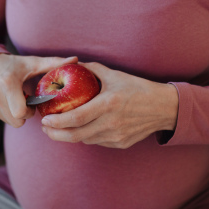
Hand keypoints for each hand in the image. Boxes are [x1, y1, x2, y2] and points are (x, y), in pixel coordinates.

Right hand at [0, 54, 77, 127]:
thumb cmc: (14, 64)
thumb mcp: (32, 63)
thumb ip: (53, 63)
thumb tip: (76, 60)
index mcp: (7, 83)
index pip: (21, 113)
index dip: (30, 111)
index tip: (32, 101)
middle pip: (16, 121)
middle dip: (24, 115)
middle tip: (26, 101)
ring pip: (9, 122)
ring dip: (16, 114)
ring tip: (16, 98)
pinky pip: (1, 119)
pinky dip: (7, 112)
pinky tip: (7, 100)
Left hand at [40, 62, 178, 148]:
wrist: (164, 108)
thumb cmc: (138, 88)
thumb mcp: (115, 75)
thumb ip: (92, 69)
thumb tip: (71, 64)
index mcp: (109, 104)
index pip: (76, 118)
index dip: (57, 121)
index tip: (44, 119)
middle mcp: (112, 123)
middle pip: (76, 135)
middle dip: (55, 134)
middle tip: (45, 128)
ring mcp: (116, 136)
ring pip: (85, 140)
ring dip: (69, 135)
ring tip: (58, 128)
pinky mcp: (121, 144)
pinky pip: (97, 141)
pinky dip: (86, 136)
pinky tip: (81, 128)